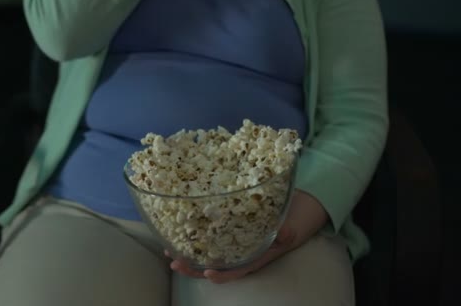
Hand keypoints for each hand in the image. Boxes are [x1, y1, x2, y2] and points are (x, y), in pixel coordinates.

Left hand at [168, 190, 327, 283]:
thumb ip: (287, 230)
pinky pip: (213, 232)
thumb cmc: (300, 215)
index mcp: (259, 254)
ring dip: (190, 251)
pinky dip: (197, 232)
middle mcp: (245, 249)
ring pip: (211, 250)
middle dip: (194, 266)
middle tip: (174, 261)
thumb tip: (280, 233)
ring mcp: (238, 238)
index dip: (221, 275)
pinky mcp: (234, 224)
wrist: (304, 200)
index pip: (237, 270)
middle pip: (216, 264)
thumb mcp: (295, 224)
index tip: (206, 273)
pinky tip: (181, 227)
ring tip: (169, 248)